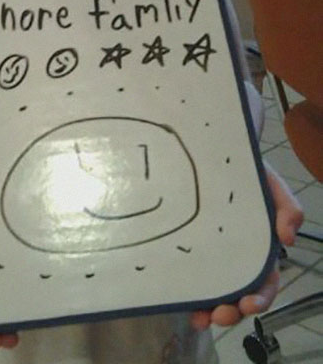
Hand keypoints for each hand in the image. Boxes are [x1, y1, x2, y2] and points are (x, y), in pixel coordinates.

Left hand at [191, 163, 303, 329]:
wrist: (213, 151)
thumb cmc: (247, 171)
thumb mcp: (273, 186)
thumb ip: (288, 208)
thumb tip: (289, 238)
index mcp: (260, 248)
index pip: (265, 281)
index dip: (260, 297)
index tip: (249, 305)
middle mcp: (236, 255)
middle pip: (238, 293)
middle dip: (232, 312)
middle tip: (220, 315)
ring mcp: (212, 251)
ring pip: (214, 289)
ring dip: (209, 310)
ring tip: (201, 318)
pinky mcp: (190, 243)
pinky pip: (190, 271)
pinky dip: (187, 291)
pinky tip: (179, 300)